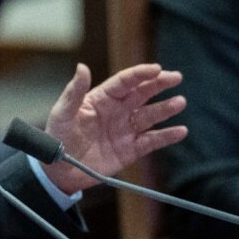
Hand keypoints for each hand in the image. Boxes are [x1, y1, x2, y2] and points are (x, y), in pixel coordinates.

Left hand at [40, 63, 187, 194]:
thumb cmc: (58, 138)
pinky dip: (167, 136)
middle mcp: (117, 111)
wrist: (59, 171)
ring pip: (150, 115)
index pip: (125, 82)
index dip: (140, 74)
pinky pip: (152, 141)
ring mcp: (125, 130)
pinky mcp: (130, 150)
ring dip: (165, 108)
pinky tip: (180, 131)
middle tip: (176, 77)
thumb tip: (82, 67)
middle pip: (142, 93)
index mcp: (102, 98)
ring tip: (180, 102)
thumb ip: (74, 92)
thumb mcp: (62, 113)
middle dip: (159, 84)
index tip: (156, 68)